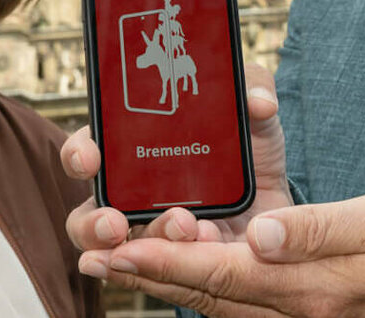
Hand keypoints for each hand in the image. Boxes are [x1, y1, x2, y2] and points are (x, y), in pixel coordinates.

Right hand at [62, 64, 293, 249]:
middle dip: (93, 222)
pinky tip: (207, 241)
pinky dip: (176, 265)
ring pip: (118, 253)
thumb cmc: (251, 158)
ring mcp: (151, 235)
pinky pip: (159, 274)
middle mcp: (131, 197)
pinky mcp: (176, 266)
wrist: (284, 209)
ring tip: (183, 228)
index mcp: (133, 152)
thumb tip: (257, 100)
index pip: (89, 150)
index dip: (80, 153)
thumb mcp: (254, 118)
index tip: (90, 158)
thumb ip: (253, 91)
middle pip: (87, 214)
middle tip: (116, 222)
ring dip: (141, 246)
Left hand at [78, 195, 364, 316]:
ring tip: (114, 262)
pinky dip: (196, 291)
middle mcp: (295, 317)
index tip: (122, 246)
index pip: (224, 273)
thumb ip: (318, 230)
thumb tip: (260, 233)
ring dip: (162, 284)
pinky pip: (233, 309)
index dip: (168, 259)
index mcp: (312, 291)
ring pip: (213, 305)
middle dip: (145, 275)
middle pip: (205, 296)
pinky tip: (170, 275)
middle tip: (93, 256)